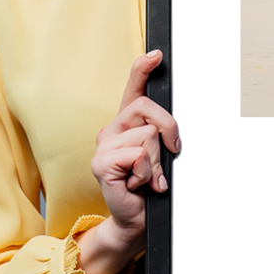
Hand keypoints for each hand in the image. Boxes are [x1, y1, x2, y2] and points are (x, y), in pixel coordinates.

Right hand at [77, 50, 180, 273]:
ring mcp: (103, 145)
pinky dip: (147, 173)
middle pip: (148, 108)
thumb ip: (162, 134)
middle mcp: (112, 129)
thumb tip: (172, 127)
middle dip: (169, 130)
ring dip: (157, 161)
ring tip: (148, 177)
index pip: (133, 88)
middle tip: (170, 154)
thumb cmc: (150, 186)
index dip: (143, 68)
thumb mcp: (161, 155)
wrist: (137, 219)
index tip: (157, 54)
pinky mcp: (101, 163)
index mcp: (127, 124)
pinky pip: (138, 155)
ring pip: (148, 135)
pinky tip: (138, 184)